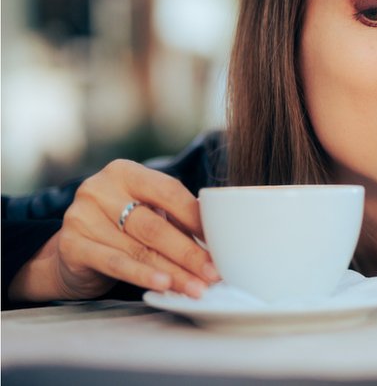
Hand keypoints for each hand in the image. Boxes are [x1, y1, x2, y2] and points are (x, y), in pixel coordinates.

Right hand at [9, 160, 219, 301]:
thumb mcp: (147, 210)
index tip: (220, 241)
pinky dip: (143, 275)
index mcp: (124, 172)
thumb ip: (176, 216)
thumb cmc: (121, 226)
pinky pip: (116, 263)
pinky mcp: (72, 245)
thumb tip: (220, 235)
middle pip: (155, 225)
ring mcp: (81, 216)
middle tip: (213, 273)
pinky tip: (164, 285)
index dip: (197, 217)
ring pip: (139, 249)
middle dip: (189, 253)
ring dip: (173, 272)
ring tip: (197, 287)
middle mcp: (99, 189)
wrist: (73, 249)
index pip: (169, 191)